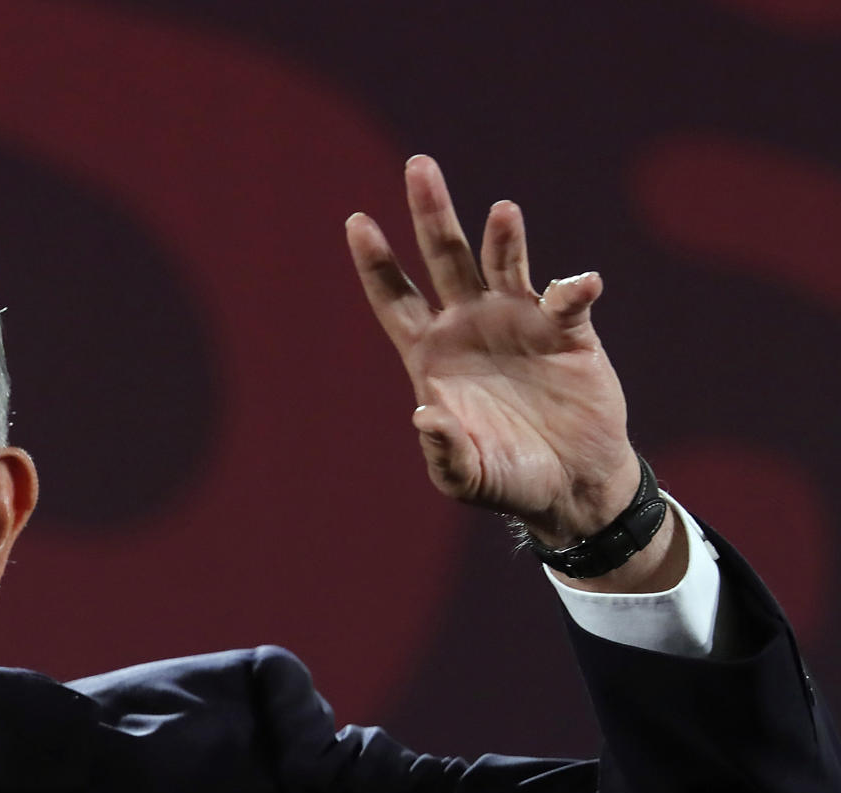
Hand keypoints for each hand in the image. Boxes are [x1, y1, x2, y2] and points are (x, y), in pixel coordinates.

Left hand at [347, 157, 660, 550]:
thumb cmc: (507, 478)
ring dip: (502, 236)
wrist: (569, 485)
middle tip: (418, 165)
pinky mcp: (568, 332)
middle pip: (443, 258)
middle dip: (430, 213)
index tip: (357, 221)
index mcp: (431, 355)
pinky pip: (566, 299)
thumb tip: (424, 416)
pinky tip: (577, 287)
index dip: (376, 262)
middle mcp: (469, 326)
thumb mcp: (464, 476)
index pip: (394, 298)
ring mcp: (519, 322)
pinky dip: (571, 289)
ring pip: (502, 263)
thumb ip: (442, 451)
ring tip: (503, 212)